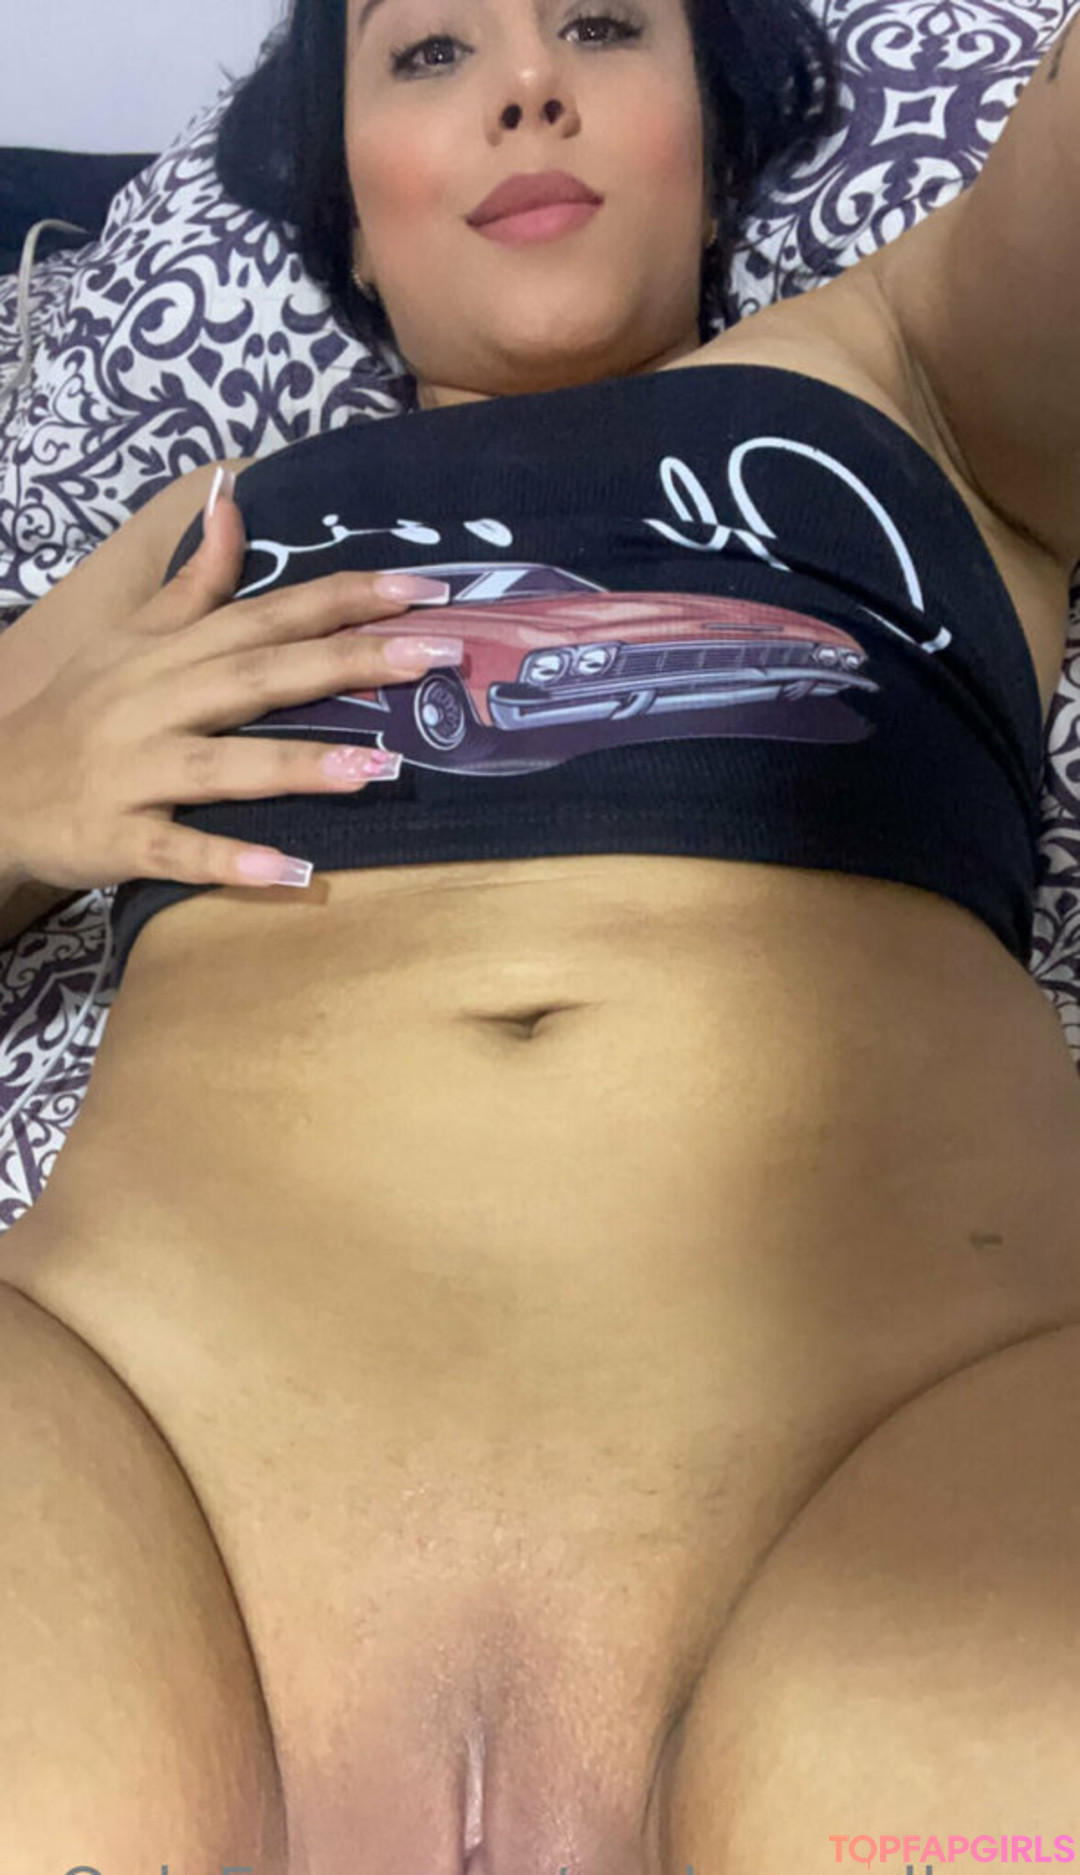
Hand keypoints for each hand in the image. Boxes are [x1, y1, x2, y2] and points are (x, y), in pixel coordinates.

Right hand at [0, 471, 459, 893]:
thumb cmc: (76, 712)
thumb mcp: (128, 638)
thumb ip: (192, 582)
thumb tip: (234, 499)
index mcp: (172, 653)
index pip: (270, 614)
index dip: (347, 598)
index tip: (426, 588)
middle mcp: (157, 702)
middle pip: (262, 675)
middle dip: (351, 661)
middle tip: (437, 654)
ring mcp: (136, 771)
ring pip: (226, 764)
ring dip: (302, 765)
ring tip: (382, 766)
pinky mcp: (119, 836)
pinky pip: (179, 851)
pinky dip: (231, 860)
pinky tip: (292, 871)